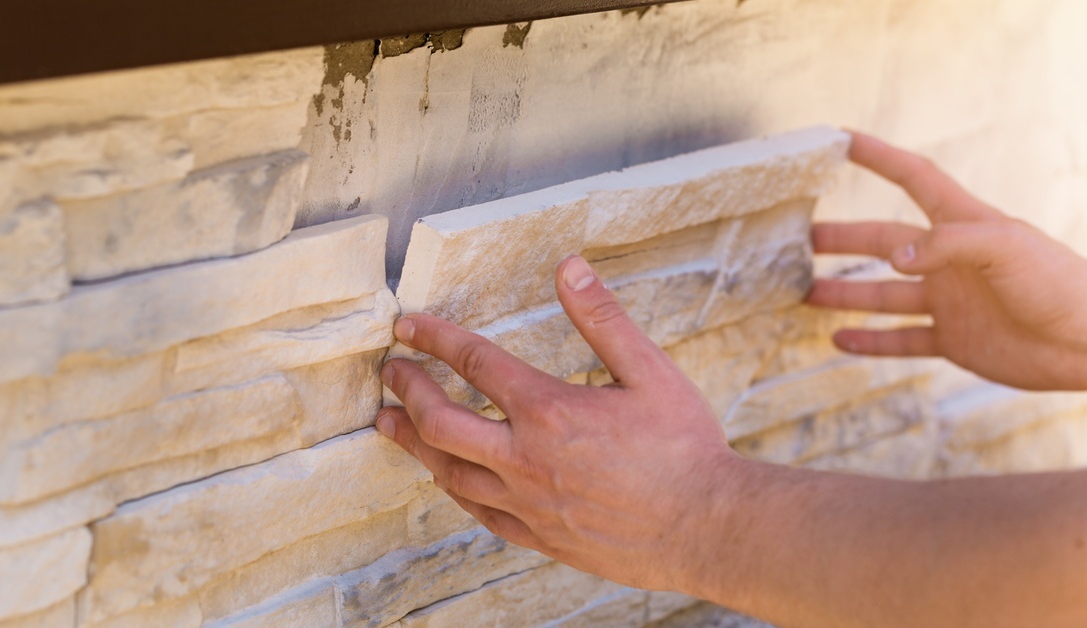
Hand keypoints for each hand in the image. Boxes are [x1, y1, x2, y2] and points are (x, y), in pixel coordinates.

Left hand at [375, 255, 736, 592]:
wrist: (707, 528)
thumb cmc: (685, 448)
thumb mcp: (651, 371)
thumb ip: (603, 318)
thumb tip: (569, 267)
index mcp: (549, 410)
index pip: (474, 362)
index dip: (433, 338)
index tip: (406, 326)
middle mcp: (526, 459)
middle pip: (441, 422)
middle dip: (408, 391)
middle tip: (390, 373)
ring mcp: (528, 503)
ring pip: (448, 473)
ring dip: (413, 444)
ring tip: (390, 425)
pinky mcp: (539, 536)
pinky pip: (479, 513)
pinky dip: (452, 488)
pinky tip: (446, 479)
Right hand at [808, 131, 1086, 390]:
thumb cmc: (1060, 285)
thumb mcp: (1005, 248)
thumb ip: (946, 245)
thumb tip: (893, 259)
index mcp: (965, 225)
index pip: (915, 180)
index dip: (879, 158)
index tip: (842, 141)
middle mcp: (950, 260)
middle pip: (884, 241)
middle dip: (843, 237)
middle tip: (802, 236)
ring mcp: (949, 300)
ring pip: (883, 294)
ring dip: (844, 293)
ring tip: (805, 293)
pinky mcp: (954, 339)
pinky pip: (901, 340)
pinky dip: (870, 342)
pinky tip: (839, 341)